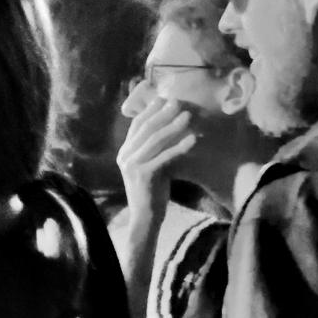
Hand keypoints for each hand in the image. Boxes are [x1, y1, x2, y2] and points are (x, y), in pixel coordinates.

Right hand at [117, 96, 197, 217]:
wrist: (145, 218)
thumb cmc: (151, 192)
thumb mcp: (148, 166)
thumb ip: (152, 150)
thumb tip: (168, 129)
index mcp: (124, 152)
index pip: (136, 125)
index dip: (150, 110)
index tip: (164, 99)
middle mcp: (125, 156)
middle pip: (146, 129)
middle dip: (163, 114)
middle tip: (179, 102)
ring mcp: (133, 165)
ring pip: (155, 141)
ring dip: (173, 127)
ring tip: (188, 116)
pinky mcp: (144, 175)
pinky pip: (164, 157)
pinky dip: (180, 147)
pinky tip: (193, 140)